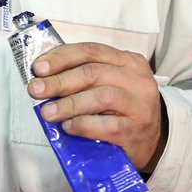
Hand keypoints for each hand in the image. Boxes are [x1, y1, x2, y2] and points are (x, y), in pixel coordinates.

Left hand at [30, 42, 166, 173]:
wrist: (155, 140)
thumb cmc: (124, 108)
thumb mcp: (112, 83)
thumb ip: (85, 76)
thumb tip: (44, 77)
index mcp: (129, 61)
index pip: (91, 51)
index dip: (62, 57)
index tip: (38, 67)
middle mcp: (137, 80)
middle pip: (93, 72)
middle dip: (59, 80)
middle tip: (36, 89)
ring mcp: (139, 105)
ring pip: (100, 97)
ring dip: (69, 104)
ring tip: (47, 112)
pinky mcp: (135, 131)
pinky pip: (106, 125)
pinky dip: (83, 125)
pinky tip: (68, 127)